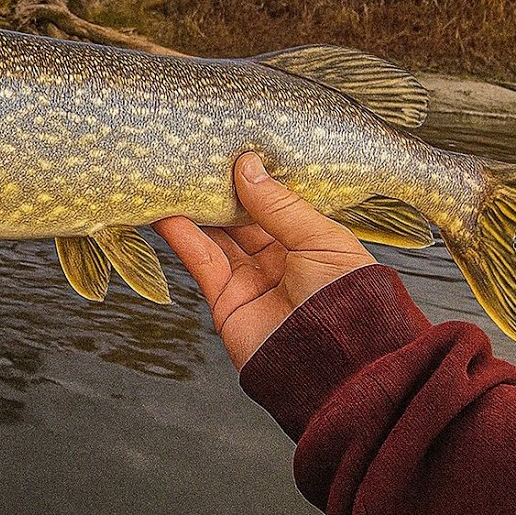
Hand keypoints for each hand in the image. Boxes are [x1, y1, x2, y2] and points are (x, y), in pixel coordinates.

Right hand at [154, 152, 375, 368]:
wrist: (338, 367)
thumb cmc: (348, 301)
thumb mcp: (322, 241)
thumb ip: (280, 204)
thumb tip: (247, 164)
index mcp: (310, 243)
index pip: (275, 203)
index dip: (253, 178)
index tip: (231, 147)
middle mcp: (279, 260)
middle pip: (240, 217)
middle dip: (219, 189)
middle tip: (196, 158)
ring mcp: (251, 280)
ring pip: (215, 235)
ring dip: (193, 208)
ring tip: (172, 177)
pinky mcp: (225, 300)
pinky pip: (200, 260)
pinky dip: (181, 236)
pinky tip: (166, 211)